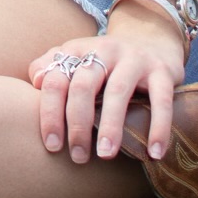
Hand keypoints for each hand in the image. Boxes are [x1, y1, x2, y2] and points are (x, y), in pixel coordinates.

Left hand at [30, 21, 184, 165]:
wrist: (150, 40)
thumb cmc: (105, 62)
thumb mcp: (77, 59)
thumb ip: (52, 68)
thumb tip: (35, 82)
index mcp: (78, 50)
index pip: (56, 80)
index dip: (50, 113)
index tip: (51, 145)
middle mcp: (104, 51)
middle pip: (83, 86)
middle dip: (77, 124)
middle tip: (78, 157)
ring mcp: (134, 59)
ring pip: (118, 91)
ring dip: (110, 126)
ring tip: (105, 155)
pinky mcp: (161, 70)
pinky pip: (160, 100)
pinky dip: (158, 127)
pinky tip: (155, 153)